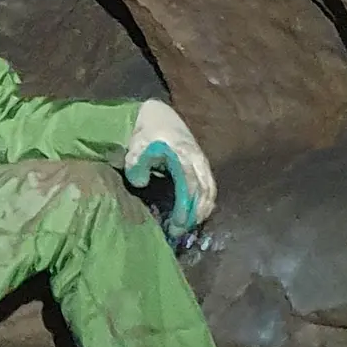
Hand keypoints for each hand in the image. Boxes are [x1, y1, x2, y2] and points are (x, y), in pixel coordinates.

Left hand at [123, 100, 215, 237]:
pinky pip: (210, 186)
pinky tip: (197, 214)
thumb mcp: (136, 145)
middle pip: (204, 190)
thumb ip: (136, 163)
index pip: (189, 185)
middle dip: (195, 213)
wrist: (158, 114)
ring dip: (202, 210)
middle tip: (181, 231)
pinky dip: (206, 202)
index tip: (177, 224)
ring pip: (210, 190)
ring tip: (189, 226)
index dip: (185, 206)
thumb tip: (141, 182)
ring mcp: (202, 160)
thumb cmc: (145, 132)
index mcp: (182, 154)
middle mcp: (197, 158)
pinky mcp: (202, 163)